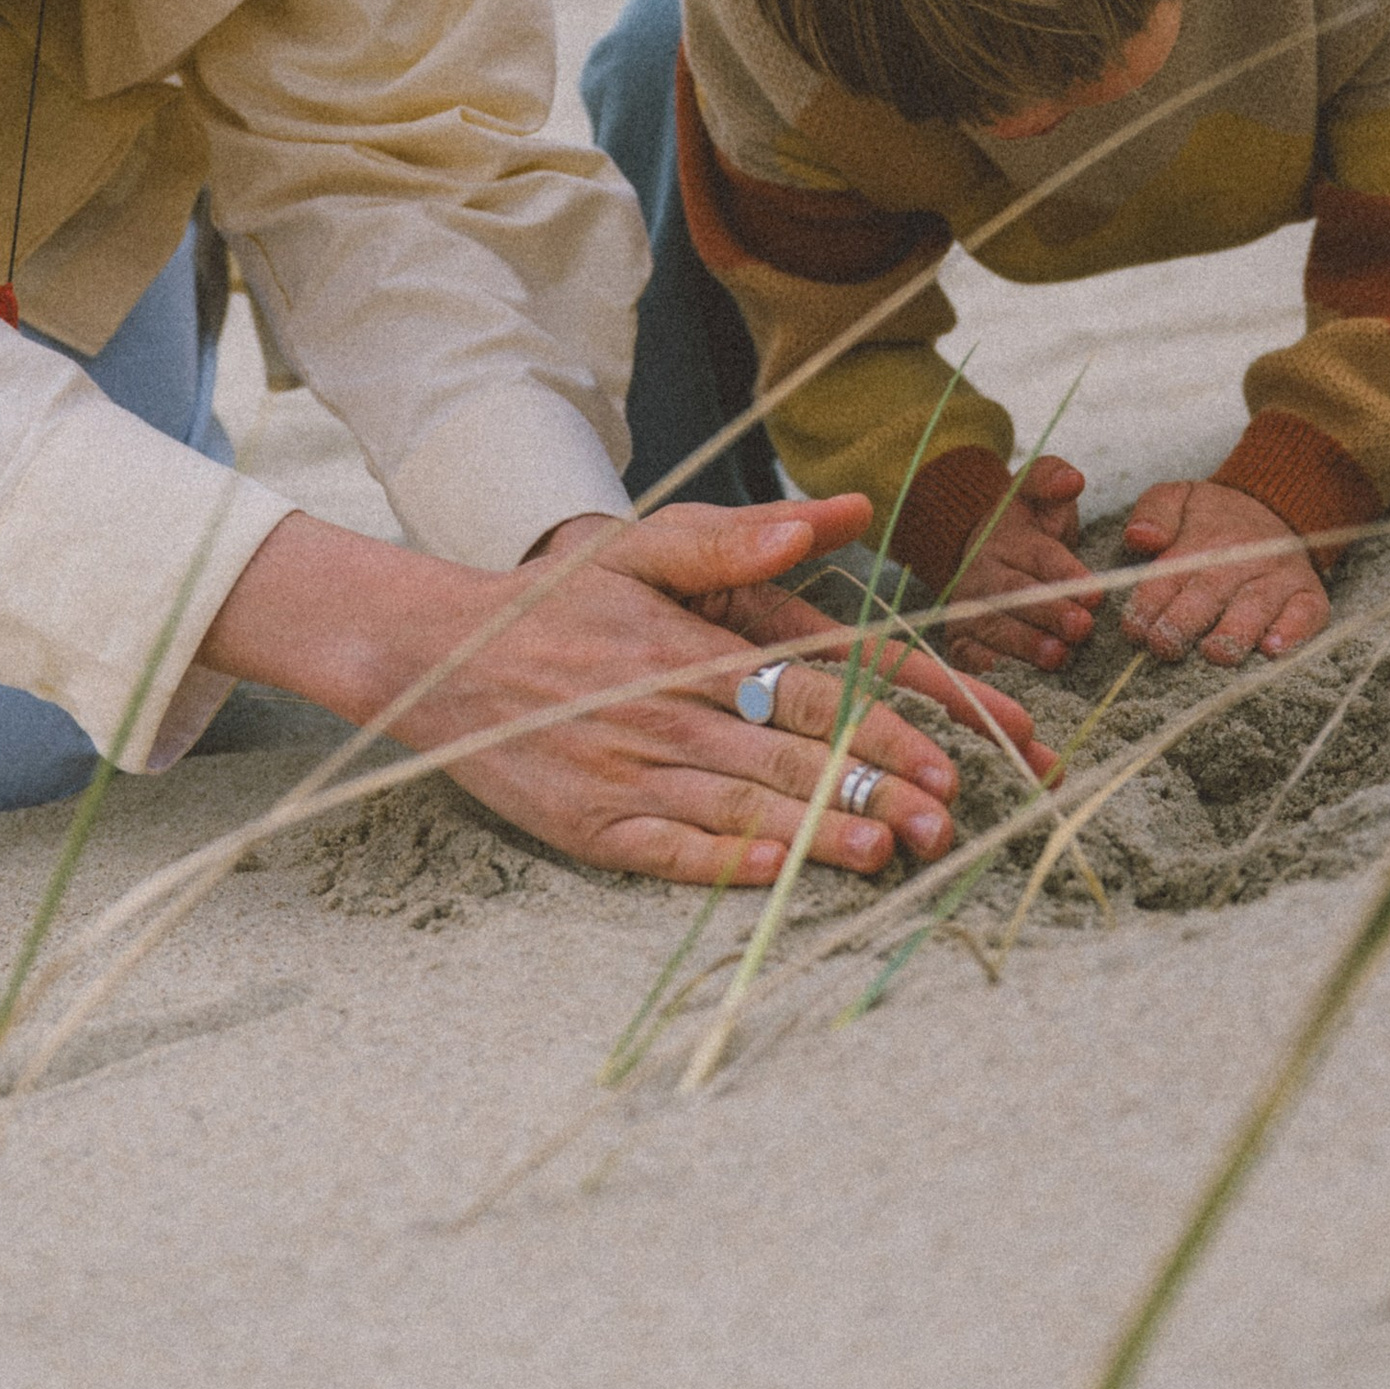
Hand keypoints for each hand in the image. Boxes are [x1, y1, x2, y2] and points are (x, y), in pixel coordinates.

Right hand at [209, 496, 1047, 886]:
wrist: (435, 657)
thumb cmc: (556, 603)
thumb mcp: (641, 547)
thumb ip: (739, 535)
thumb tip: (843, 510)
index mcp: (694, 645)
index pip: (813, 685)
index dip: (887, 721)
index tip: (954, 748)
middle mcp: (668, 710)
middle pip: (790, 754)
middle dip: (875, 787)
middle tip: (947, 820)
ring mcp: (628, 771)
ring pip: (741, 807)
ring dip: (818, 833)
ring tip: (888, 852)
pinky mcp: (590, 824)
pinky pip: (669, 851)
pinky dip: (726, 866)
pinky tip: (780, 879)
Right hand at [935, 457, 1100, 669]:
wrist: (981, 557)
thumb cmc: (1027, 531)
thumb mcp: (1037, 495)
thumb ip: (1052, 478)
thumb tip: (1072, 479)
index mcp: (1004, 536)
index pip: (1038, 554)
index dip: (1065, 572)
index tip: (1096, 592)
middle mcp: (981, 572)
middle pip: (1014, 594)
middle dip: (1048, 612)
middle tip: (1082, 627)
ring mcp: (967, 608)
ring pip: (993, 626)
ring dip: (1024, 643)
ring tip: (1057, 656)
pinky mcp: (959, 640)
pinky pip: (967, 656)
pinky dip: (984, 668)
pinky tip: (1008, 679)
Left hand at [1117, 478, 1329, 666]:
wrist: (1276, 507)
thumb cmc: (1216, 517)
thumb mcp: (1179, 497)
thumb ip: (1154, 512)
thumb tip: (1141, 538)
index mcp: (1204, 540)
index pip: (1170, 576)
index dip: (1148, 605)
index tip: (1134, 630)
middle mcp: (1243, 558)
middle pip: (1209, 594)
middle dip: (1182, 624)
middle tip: (1164, 647)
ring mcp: (1278, 578)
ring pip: (1255, 609)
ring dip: (1233, 634)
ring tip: (1215, 653)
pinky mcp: (1309, 595)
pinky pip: (1306, 614)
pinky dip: (1292, 633)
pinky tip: (1271, 649)